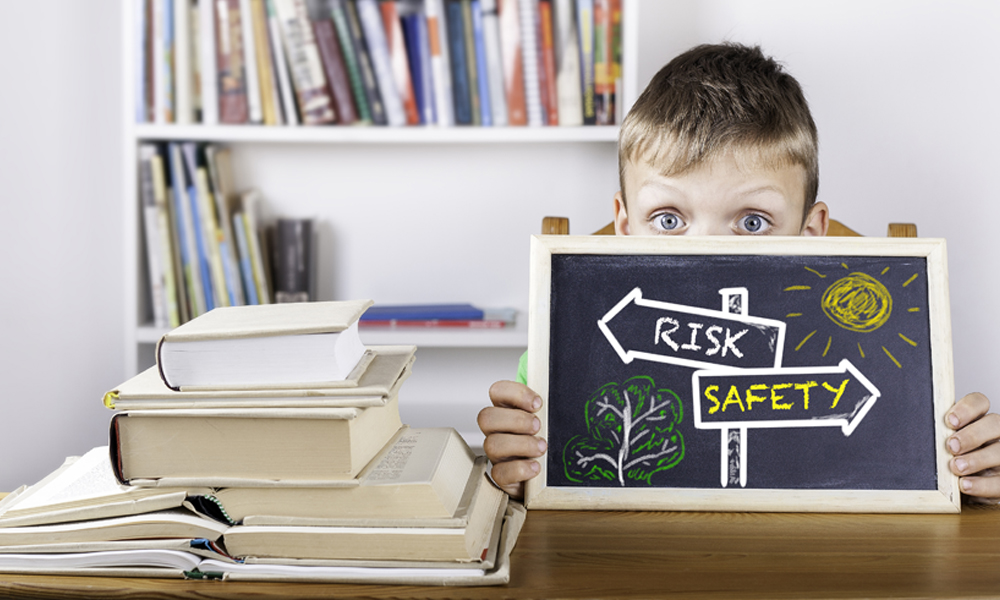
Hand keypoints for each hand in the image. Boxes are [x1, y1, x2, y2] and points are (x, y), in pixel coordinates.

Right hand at [478, 380, 546, 498]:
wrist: (551, 476)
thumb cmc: (550, 443)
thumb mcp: (550, 421)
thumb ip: (550, 409)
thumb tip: (563, 397)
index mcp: (508, 411)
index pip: (497, 392)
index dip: (515, 394)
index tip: (538, 403)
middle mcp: (498, 431)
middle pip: (486, 417)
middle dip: (516, 420)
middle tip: (538, 426)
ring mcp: (497, 454)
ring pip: (492, 444)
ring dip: (521, 444)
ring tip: (542, 448)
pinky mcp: (502, 476)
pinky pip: (499, 473)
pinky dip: (520, 469)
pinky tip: (536, 467)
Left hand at [946, 392, 999, 501]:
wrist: (952, 489)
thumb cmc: (943, 459)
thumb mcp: (939, 442)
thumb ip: (935, 433)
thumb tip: (913, 427)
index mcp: (978, 419)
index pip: (979, 402)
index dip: (966, 409)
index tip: (949, 421)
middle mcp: (995, 435)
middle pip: (994, 424)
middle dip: (972, 435)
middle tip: (951, 446)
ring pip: (999, 452)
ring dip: (977, 459)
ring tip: (955, 467)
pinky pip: (999, 482)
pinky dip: (982, 485)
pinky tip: (964, 485)